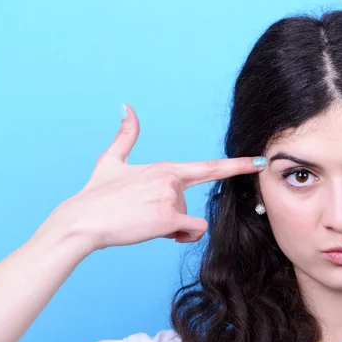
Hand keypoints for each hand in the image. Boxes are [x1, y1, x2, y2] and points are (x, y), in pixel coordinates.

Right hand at [45, 104, 265, 254]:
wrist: (80, 221)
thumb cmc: (96, 194)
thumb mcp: (110, 160)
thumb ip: (126, 135)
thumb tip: (126, 106)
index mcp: (165, 168)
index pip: (210, 167)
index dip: (238, 165)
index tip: (260, 162)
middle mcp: (172, 179)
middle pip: (190, 205)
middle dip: (173, 215)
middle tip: (144, 214)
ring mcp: (171, 198)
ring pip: (189, 220)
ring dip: (172, 227)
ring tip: (143, 222)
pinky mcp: (167, 217)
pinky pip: (192, 229)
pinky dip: (182, 235)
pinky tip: (162, 232)